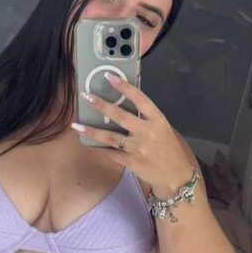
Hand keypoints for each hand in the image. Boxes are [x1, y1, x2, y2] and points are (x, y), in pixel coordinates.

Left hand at [73, 73, 191, 195]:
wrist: (174, 175)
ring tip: (77, 125)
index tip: (109, 77)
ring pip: (111, 137)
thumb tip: (123, 106)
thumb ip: (146, 118)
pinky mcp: (131, 162)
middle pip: (120, 116)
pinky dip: (100, 147)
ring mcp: (138, 148)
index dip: (124, 87)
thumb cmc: (168, 148)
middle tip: (87, 96)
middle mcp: (147, 132)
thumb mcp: (163, 128)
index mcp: (157, 120)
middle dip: (102, 105)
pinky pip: (111, 153)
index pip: (140, 99)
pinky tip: (88, 143)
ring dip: (92, 130)